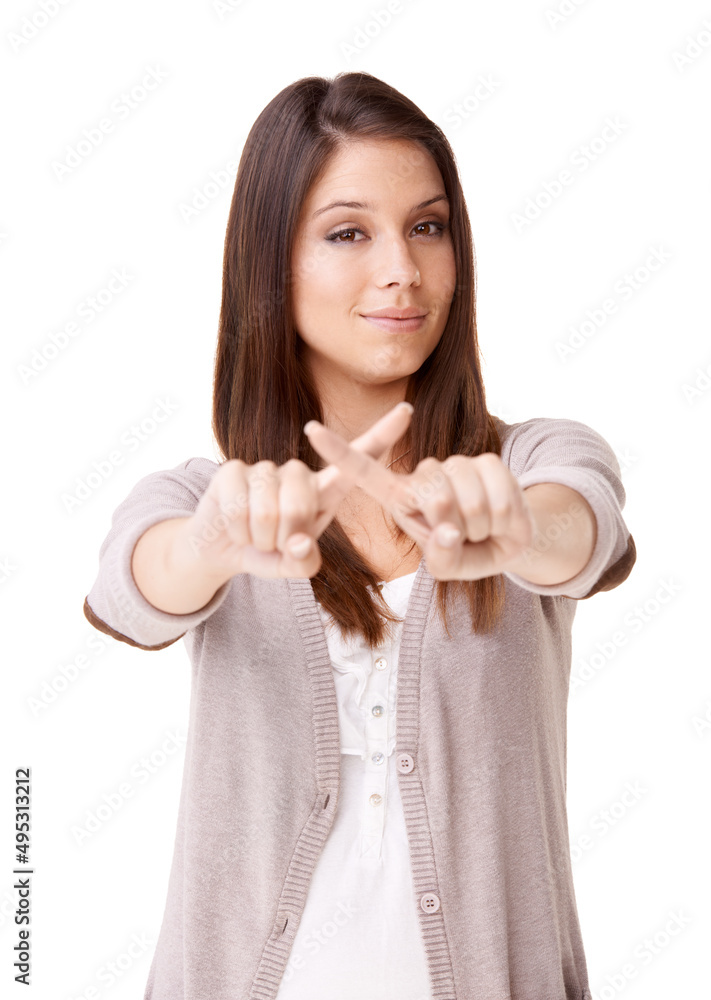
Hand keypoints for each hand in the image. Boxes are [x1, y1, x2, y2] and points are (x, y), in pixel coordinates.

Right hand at [179, 402, 415, 578]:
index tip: (407, 410)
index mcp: (325, 492)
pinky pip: (238, 508)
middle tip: (276, 543)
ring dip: (259, 538)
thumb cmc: (269, 553)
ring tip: (257, 535)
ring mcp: (265, 468)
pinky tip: (236, 526)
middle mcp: (299, 473)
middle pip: (300, 504)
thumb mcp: (294, 567)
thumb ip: (305, 564)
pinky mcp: (232, 468)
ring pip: (267, 510)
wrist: (222, 549)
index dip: (381, 435)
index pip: (357, 460)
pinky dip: (237, 531)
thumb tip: (299, 543)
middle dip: (283, 537)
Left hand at [303, 411, 536, 580]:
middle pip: (434, 497)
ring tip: (479, 528)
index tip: (310, 429)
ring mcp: (456, 464)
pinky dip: (503, 515)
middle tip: (462, 537)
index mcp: (401, 499)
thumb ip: (442, 558)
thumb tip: (448, 530)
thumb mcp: (449, 568)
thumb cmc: (467, 553)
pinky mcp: (488, 459)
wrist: (508, 542)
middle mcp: (424, 475)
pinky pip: (498, 492)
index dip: (340, 452)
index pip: (365, 473)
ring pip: (467, 498)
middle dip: (455, 528)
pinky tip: (499, 516)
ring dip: (480, 525)